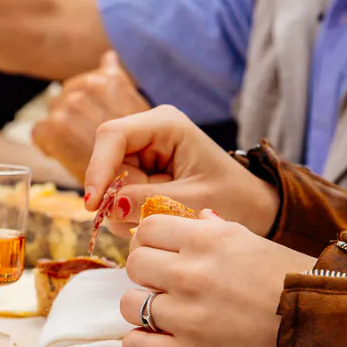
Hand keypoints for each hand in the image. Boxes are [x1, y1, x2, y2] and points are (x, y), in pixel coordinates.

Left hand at [32, 51, 150, 179]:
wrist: (146, 185)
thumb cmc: (144, 153)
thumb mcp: (133, 107)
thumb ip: (117, 81)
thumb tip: (108, 55)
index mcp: (109, 79)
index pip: (84, 85)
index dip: (88, 109)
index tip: (95, 127)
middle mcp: (89, 85)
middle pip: (65, 99)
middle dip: (76, 119)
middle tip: (90, 142)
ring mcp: (71, 104)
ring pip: (54, 117)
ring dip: (63, 133)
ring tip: (82, 150)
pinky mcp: (55, 126)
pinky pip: (41, 133)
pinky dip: (50, 146)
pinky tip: (68, 156)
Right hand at [84, 105, 279, 236]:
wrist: (252, 208)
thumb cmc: (233, 198)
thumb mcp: (193, 201)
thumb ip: (149, 202)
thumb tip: (108, 208)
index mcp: (166, 124)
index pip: (113, 135)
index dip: (98, 168)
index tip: (93, 203)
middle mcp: (149, 133)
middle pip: (107, 161)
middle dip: (116, 196)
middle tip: (138, 221)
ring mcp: (143, 152)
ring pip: (110, 182)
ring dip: (125, 208)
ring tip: (158, 220)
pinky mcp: (141, 172)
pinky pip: (119, 193)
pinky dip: (130, 212)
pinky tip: (153, 218)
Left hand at [119, 210, 313, 346]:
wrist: (337, 337)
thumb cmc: (305, 288)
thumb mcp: (263, 247)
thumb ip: (222, 232)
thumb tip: (198, 218)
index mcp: (210, 239)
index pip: (147, 230)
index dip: (153, 245)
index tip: (165, 259)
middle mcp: (193, 272)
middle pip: (134, 264)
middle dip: (148, 277)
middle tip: (170, 291)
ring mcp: (189, 316)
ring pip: (130, 305)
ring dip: (145, 313)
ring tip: (172, 321)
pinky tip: (166, 346)